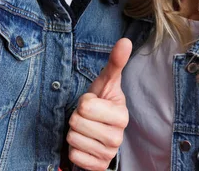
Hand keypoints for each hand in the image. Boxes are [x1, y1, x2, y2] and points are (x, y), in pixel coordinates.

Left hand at [67, 38, 131, 170]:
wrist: (98, 131)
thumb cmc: (101, 104)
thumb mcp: (106, 83)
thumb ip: (115, 62)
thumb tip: (125, 41)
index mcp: (121, 115)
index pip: (85, 106)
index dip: (84, 102)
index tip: (93, 103)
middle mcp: (118, 137)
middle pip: (77, 122)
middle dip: (76, 118)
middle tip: (87, 118)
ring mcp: (109, 154)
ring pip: (73, 139)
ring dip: (74, 133)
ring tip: (86, 129)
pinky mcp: (98, 167)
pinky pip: (74, 156)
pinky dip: (75, 150)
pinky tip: (85, 144)